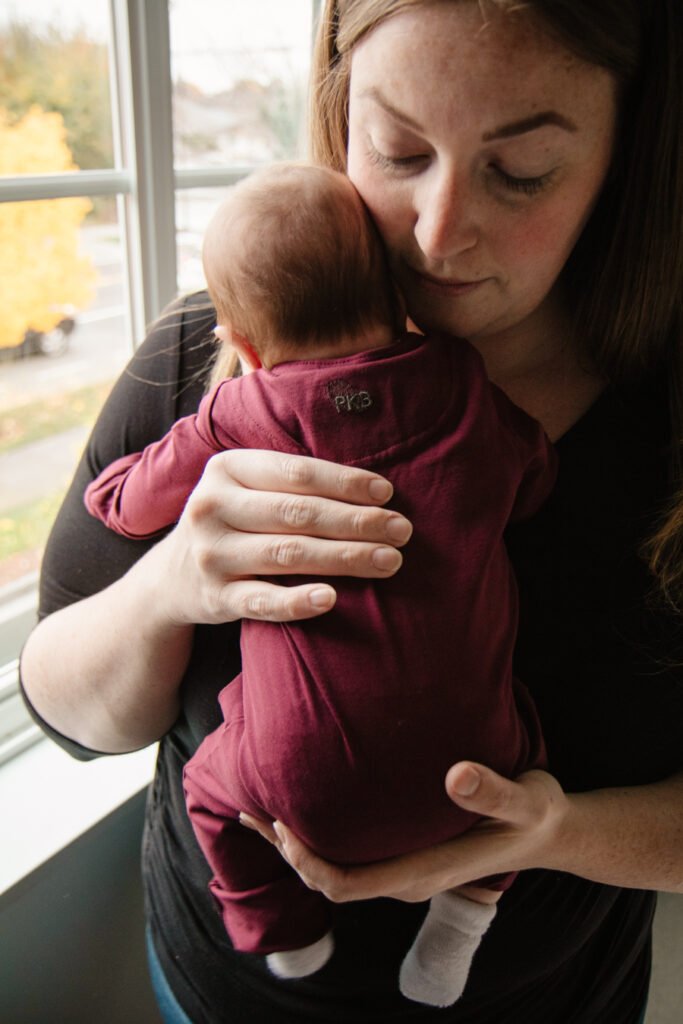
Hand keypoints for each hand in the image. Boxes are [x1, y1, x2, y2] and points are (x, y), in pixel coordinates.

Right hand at [159, 449, 411, 626]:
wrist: (169, 578)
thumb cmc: (231, 522)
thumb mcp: (243, 488)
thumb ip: (290, 481)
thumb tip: (373, 487)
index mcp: (227, 469)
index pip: (296, 472)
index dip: (345, 482)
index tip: (387, 493)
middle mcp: (213, 507)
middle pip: (299, 513)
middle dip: (357, 521)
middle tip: (401, 530)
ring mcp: (211, 555)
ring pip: (289, 554)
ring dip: (346, 557)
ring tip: (389, 561)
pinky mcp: (215, 598)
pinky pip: (262, 601)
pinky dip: (297, 601)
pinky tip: (331, 598)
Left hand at [240, 762, 568, 903]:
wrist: (551, 832)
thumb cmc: (537, 815)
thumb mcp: (525, 799)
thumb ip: (493, 789)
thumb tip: (455, 775)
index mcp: (422, 872)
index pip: (347, 884)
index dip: (307, 861)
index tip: (282, 824)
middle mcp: (406, 877)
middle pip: (329, 879)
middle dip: (286, 852)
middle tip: (251, 810)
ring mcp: (405, 867)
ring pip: (336, 868)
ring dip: (296, 845)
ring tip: (260, 810)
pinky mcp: (407, 851)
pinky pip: (352, 853)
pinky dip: (320, 835)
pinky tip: (310, 805)